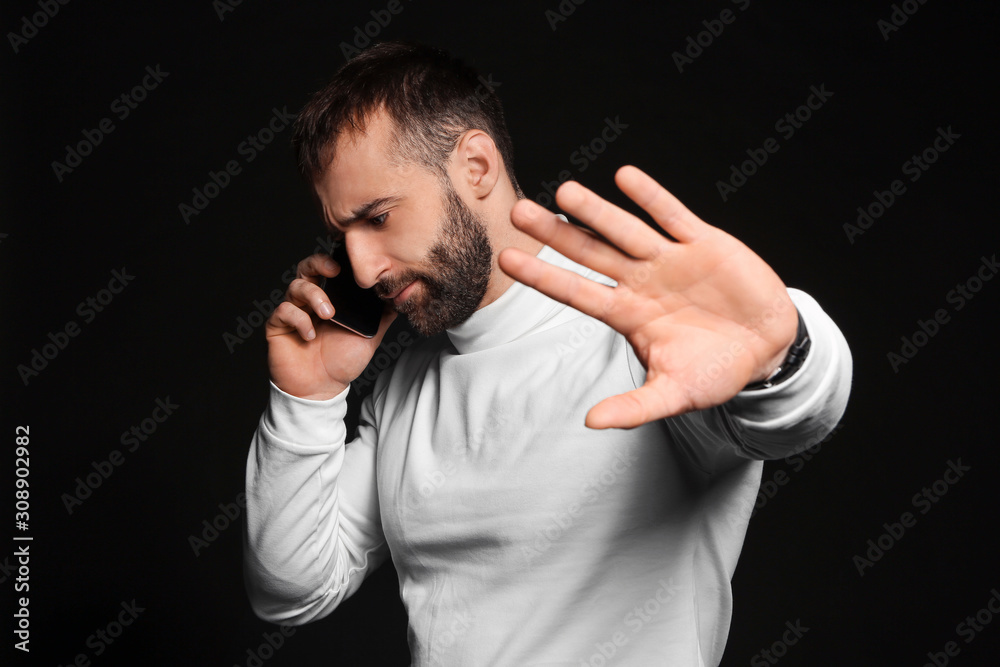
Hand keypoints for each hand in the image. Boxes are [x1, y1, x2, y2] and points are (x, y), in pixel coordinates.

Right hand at [266, 253, 395, 399]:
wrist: (322, 388)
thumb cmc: (342, 362)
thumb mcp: (369, 336)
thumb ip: (381, 316)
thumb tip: (398, 297)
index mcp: (330, 298)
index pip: (328, 269)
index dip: (334, 260)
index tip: (349, 262)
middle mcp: (309, 301)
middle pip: (306, 267)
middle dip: (319, 263)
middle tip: (334, 270)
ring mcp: (293, 311)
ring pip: (296, 286)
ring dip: (314, 295)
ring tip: (329, 314)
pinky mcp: (278, 326)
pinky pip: (284, 311)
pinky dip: (299, 319)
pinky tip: (310, 335)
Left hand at [498, 166, 797, 428]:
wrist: (766, 347)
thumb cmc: (715, 370)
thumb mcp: (674, 394)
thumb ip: (634, 408)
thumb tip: (591, 423)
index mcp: (628, 314)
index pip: (576, 291)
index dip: (542, 276)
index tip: (506, 259)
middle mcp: (641, 281)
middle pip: (590, 253)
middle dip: (556, 233)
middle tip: (518, 212)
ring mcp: (669, 259)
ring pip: (625, 230)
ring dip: (596, 210)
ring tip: (564, 191)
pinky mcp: (703, 242)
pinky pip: (673, 215)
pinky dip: (651, 197)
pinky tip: (625, 177)